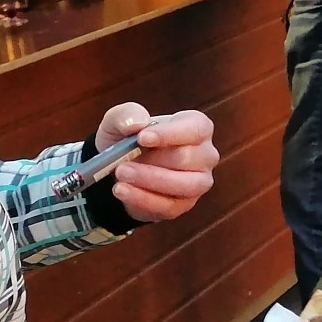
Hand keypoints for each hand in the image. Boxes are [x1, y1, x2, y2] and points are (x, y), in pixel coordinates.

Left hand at [93, 103, 218, 221]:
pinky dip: (143, 200)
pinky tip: (123, 192)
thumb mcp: (119, 121)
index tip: (142, 138)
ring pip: (185, 185)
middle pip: (188, 159)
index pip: (196, 128)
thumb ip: (125, 115)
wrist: (116, 169)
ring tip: (120, 178)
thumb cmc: (127, 138)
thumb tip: (137, 122)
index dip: (171, 133)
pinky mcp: (184, 204)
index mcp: (196, 127)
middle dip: (153, 162)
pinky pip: (170, 206)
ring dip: (150, 182)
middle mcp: (205, 155)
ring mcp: (199, 182)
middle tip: (121, 165)